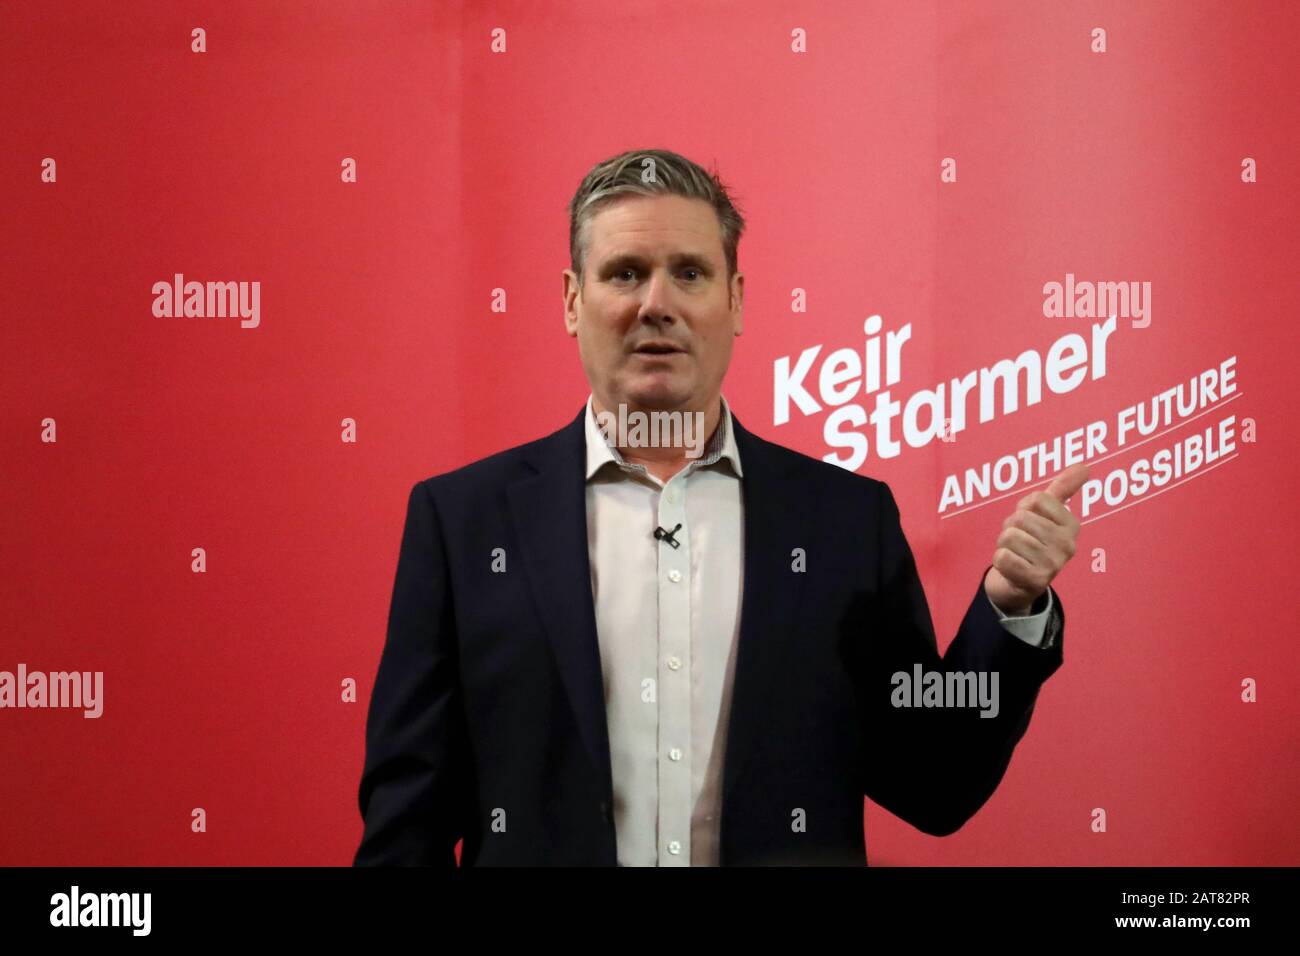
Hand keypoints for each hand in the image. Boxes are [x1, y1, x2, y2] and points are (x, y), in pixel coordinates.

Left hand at [983, 463, 1087, 614]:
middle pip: (1020, 518)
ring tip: (1016, 554)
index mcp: (1072, 525)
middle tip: (1021, 541)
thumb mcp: (1047, 514)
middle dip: (1011, 528)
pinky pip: (1002, 557)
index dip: (1025, 508)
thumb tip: (1085, 466)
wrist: (1020, 582)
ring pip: (1009, 537)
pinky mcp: (1035, 581)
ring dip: (1004, 544)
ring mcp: (1053, 565)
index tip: (1031, 522)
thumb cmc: (1032, 541)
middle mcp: (1067, 545)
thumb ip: (1064, 488)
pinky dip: (1000, 560)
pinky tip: (1012, 568)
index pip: (1036, 499)